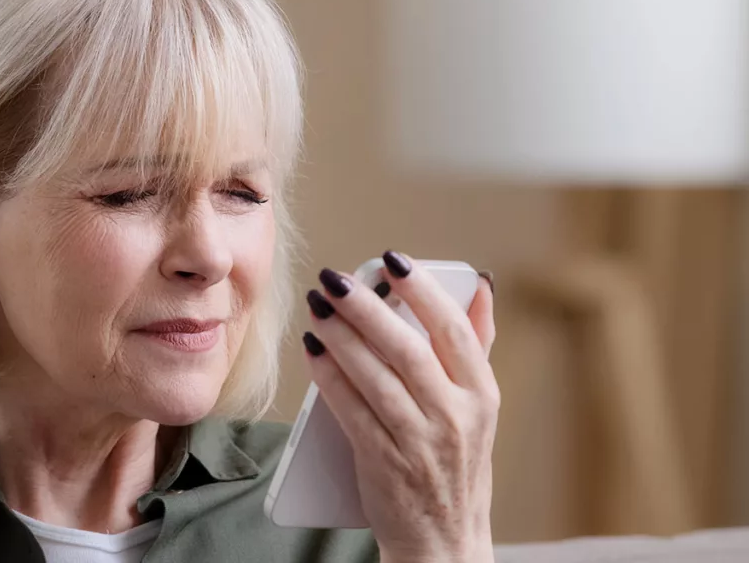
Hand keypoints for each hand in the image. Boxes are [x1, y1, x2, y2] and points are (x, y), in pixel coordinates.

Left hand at [302, 252, 497, 562]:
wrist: (443, 541)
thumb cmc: (456, 462)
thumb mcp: (479, 406)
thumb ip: (477, 345)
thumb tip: (481, 286)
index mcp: (482, 395)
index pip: (453, 330)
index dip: (423, 290)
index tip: (392, 260)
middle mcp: (455, 417)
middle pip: (408, 350)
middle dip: (367, 308)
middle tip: (334, 279)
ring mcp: (420, 442)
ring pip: (376, 378)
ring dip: (341, 337)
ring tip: (317, 307)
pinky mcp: (384, 463)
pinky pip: (351, 411)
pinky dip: (330, 378)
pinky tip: (313, 351)